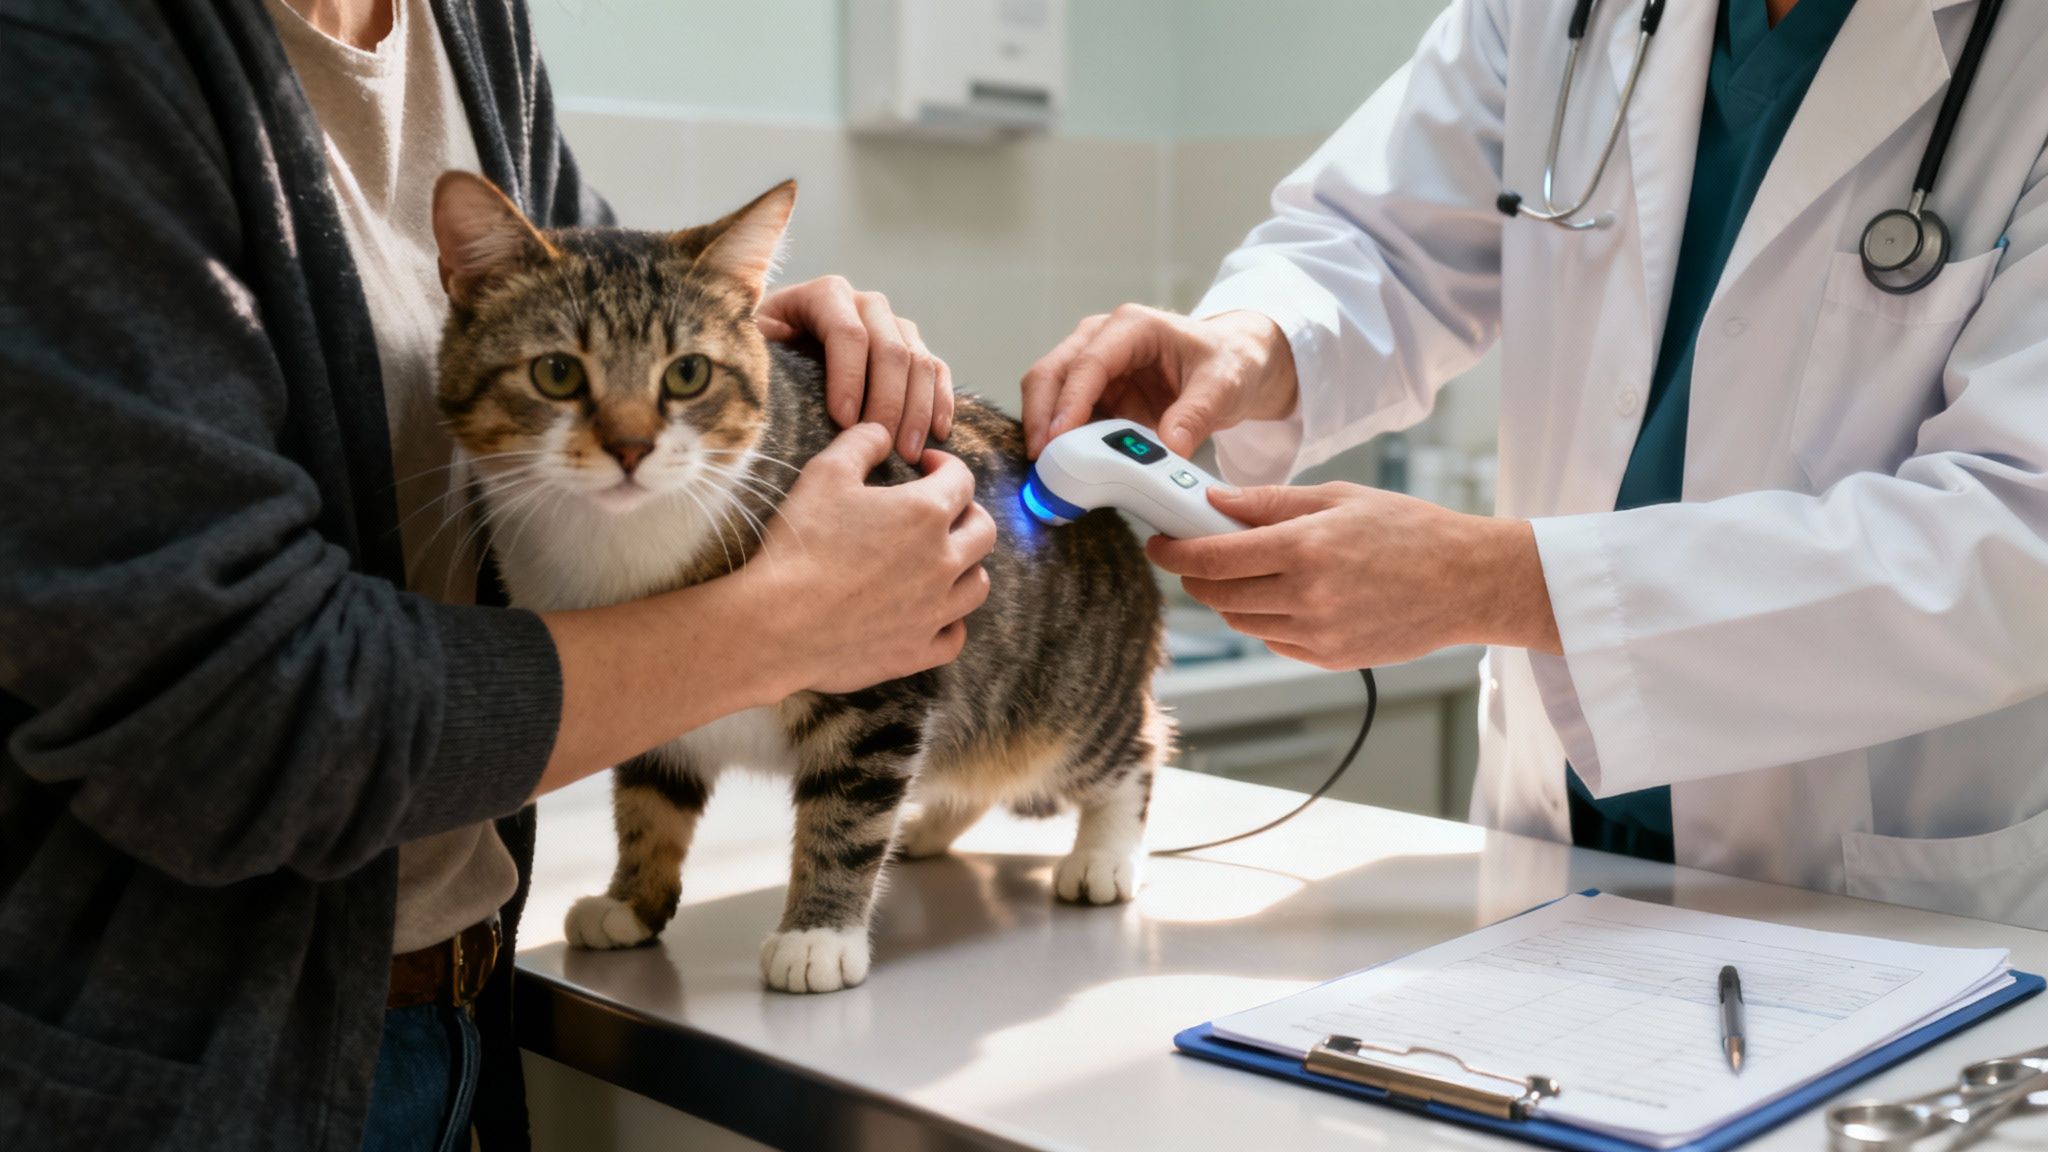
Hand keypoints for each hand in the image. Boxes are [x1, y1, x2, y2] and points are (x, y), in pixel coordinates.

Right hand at [745, 424, 995, 694]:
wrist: (778, 623)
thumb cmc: (801, 544)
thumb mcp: (823, 474)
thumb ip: (860, 443)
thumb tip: (882, 432)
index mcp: (925, 513)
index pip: (962, 480)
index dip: (946, 466)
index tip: (926, 466)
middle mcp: (943, 561)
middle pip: (983, 531)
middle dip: (967, 513)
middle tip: (943, 511)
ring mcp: (935, 610)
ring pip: (978, 585)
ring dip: (967, 567)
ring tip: (943, 561)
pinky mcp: (918, 650)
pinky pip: (955, 636)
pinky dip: (951, 622)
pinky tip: (933, 612)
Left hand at [757, 276, 952, 461]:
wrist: (775, 362)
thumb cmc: (757, 361)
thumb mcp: (747, 349)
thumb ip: (754, 352)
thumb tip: (759, 372)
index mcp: (823, 296)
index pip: (848, 332)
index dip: (850, 377)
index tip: (844, 422)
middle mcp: (864, 304)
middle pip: (890, 348)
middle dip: (888, 402)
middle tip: (881, 447)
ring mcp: (892, 325)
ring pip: (919, 361)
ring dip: (916, 410)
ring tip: (905, 454)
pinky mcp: (911, 350)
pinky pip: (936, 371)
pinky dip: (939, 402)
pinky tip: (937, 434)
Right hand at [1020, 306, 1298, 458]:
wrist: (1235, 362)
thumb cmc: (1229, 361)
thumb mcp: (1223, 386)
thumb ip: (1195, 415)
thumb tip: (1167, 449)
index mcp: (1132, 327)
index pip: (1087, 364)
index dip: (1068, 403)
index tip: (1057, 439)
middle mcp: (1102, 338)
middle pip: (1051, 373)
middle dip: (1039, 416)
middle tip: (1040, 461)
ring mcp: (1094, 364)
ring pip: (1048, 393)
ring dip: (1043, 430)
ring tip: (1048, 471)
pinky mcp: (1095, 392)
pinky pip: (1065, 415)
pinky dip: (1060, 439)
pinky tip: (1064, 466)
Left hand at [1148, 483, 1561, 667]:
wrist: (1467, 581)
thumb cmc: (1410, 530)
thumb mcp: (1339, 497)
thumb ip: (1271, 502)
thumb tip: (1215, 501)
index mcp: (1305, 547)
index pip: (1213, 557)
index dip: (1174, 552)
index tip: (1160, 543)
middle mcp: (1307, 595)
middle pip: (1216, 595)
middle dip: (1194, 576)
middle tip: (1194, 557)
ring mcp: (1318, 632)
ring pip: (1240, 622)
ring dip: (1227, 600)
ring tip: (1245, 574)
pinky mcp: (1330, 658)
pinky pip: (1273, 641)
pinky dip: (1264, 620)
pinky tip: (1284, 597)